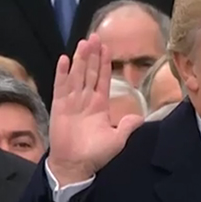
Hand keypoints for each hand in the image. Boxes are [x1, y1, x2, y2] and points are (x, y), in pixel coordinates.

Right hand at [48, 34, 143, 186]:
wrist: (75, 165)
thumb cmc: (96, 154)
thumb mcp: (118, 139)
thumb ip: (128, 126)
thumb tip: (141, 117)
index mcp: (100, 105)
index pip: (104, 79)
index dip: (105, 63)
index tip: (107, 48)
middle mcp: (86, 100)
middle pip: (91, 72)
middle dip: (94, 55)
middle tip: (96, 36)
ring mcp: (72, 101)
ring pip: (78, 75)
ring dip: (81, 59)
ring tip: (84, 43)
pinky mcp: (59, 106)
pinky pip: (61, 86)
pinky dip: (63, 73)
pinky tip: (65, 59)